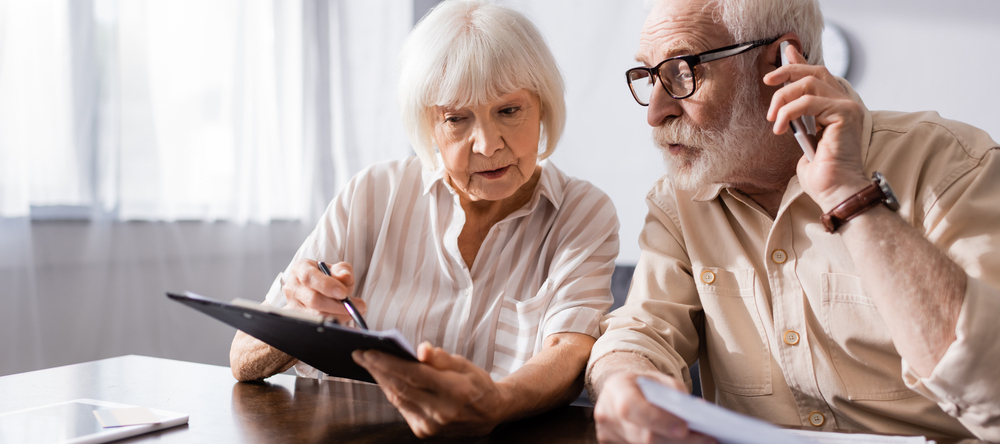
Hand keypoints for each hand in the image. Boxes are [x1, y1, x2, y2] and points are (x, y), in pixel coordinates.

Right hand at [282, 258, 365, 323]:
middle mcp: (292, 287)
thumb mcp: (337, 270)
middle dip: (337, 305)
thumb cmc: (328, 278)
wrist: (320, 289)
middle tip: (356, 307)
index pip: (309, 277)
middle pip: (313, 300)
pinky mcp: (296, 320)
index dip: (326, 286)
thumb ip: (342, 270)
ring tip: (352, 312)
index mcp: (300, 268)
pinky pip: (314, 326)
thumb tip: (344, 276)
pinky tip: (342, 321)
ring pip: (314, 315)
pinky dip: (331, 325)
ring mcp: (291, 305)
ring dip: (337, 316)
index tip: (343, 293)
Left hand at [353, 342, 507, 437]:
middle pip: (401, 387)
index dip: (388, 363)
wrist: (490, 414)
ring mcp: (432, 425)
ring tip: (369, 363)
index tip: (369, 351)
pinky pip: (402, 408)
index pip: (414, 375)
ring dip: (381, 379)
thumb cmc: (477, 384)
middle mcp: (441, 411)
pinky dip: (391, 391)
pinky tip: (384, 378)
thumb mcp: (464, 364)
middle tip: (360, 354)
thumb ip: (440, 358)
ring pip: (398, 398)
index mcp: (455, 391)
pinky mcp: (424, 431)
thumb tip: (420, 349)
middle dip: (377, 369)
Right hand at [594, 372, 715, 443]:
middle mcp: (606, 414)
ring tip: (702, 441)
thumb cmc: (642, 384)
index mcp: (616, 389)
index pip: (632, 408)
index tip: (684, 428)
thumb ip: (674, 391)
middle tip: (708, 439)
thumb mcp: (658, 378)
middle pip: (643, 436)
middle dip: (678, 440)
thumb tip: (696, 411)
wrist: (619, 392)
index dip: (657, 420)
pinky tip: (684, 443)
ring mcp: (607, 434)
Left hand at [764, 43, 868, 211]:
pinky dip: (789, 111)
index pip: (819, 76)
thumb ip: (798, 120)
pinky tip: (780, 127)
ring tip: (773, 117)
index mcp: (838, 108)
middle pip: (816, 71)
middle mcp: (846, 104)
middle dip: (788, 70)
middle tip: (767, 79)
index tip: (782, 56)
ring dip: (784, 96)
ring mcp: (848, 107)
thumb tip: (784, 107)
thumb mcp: (803, 140)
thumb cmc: (821, 175)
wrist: (836, 192)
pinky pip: (810, 101)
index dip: (799, 63)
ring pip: (809, 83)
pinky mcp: (845, 114)